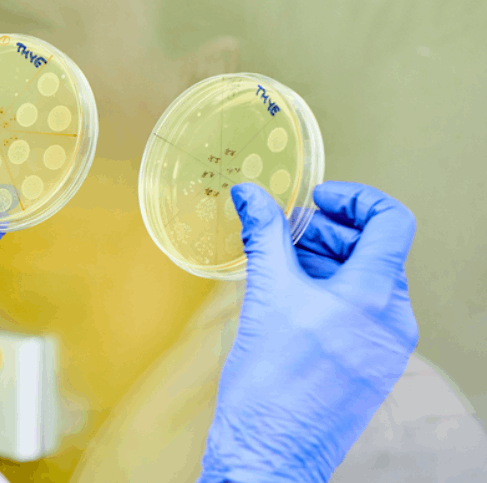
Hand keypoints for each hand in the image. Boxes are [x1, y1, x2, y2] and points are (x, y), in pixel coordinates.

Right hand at [198, 181, 418, 482]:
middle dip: (328, 232)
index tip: (317, 200)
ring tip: (281, 265)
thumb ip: (264, 235)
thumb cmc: (269, 384)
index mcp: (374, 297)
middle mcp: (392, 321)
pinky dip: (330, 293)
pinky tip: (290, 298)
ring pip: (365, 281)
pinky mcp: (372, 365)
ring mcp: (386, 346)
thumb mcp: (266, 295)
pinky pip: (360, 312)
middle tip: (285, 231)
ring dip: (325, 261)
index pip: (391, 222)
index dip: (355, 199)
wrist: (270, 450)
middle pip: (374, 250)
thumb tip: (251, 194)